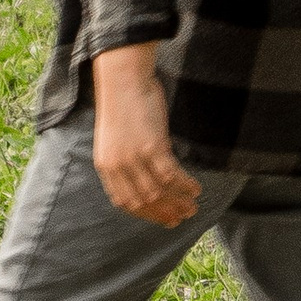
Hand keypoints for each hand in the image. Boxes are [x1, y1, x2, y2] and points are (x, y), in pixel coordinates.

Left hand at [91, 44, 200, 227]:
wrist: (122, 80)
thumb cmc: (122, 106)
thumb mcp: (116, 139)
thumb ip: (126, 161)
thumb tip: (147, 179)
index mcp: (105, 165)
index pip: (124, 202)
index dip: (146, 214)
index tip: (164, 220)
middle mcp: (117, 165)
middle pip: (144, 201)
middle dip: (166, 212)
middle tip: (184, 217)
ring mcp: (134, 157)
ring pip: (159, 192)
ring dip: (179, 202)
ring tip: (193, 206)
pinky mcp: (152, 146)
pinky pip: (171, 175)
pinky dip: (185, 185)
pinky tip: (196, 188)